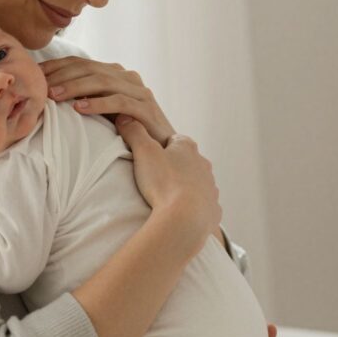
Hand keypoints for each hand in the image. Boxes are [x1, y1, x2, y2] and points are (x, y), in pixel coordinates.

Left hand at [40, 56, 174, 144]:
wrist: (161, 148)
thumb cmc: (126, 131)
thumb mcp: (100, 112)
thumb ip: (83, 99)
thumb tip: (46, 95)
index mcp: (115, 73)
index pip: (80, 63)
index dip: (55, 67)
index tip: (34, 75)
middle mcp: (127, 76)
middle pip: (89, 69)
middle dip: (61, 76)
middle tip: (40, 86)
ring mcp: (139, 90)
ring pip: (102, 81)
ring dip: (75, 87)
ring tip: (54, 96)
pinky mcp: (146, 107)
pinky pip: (119, 101)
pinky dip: (98, 104)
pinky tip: (79, 109)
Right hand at [116, 117, 220, 239]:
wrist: (184, 219)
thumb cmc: (164, 182)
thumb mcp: (143, 151)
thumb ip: (134, 132)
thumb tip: (124, 117)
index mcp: (188, 147)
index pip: (174, 140)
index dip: (160, 147)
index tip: (149, 156)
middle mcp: (203, 165)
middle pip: (186, 161)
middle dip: (173, 167)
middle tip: (155, 178)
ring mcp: (211, 188)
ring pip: (197, 183)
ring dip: (184, 188)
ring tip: (166, 198)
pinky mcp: (213, 210)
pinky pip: (203, 206)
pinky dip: (193, 208)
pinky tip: (180, 214)